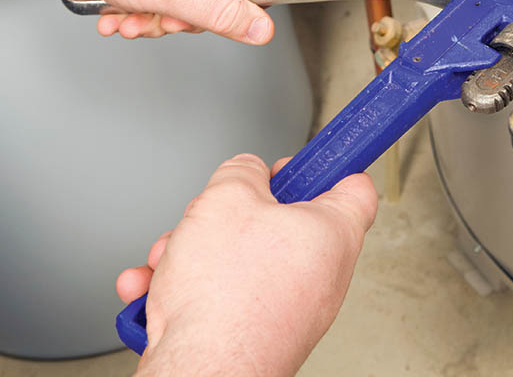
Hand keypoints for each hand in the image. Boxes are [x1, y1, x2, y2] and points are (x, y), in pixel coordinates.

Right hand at [116, 154, 378, 375]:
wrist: (202, 373)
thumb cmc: (228, 299)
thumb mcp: (228, 198)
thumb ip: (241, 172)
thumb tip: (245, 172)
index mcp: (333, 233)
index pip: (353, 186)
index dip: (325, 165)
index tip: (304, 159)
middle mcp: (321, 274)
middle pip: (280, 222)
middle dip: (230, 214)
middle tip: (210, 215)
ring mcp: (291, 308)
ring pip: (241, 259)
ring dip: (196, 252)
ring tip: (171, 259)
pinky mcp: (257, 333)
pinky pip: (222, 296)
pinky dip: (186, 289)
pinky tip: (156, 290)